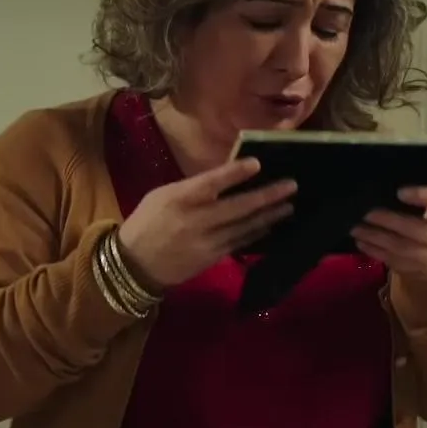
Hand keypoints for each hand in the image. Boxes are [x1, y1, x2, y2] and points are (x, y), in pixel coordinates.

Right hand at [117, 158, 295, 289]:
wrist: (135, 265)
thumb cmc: (148, 222)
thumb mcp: (162, 196)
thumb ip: (193, 189)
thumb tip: (226, 178)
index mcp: (179, 199)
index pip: (211, 184)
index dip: (235, 173)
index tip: (257, 163)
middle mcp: (195, 220)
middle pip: (237, 207)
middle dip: (267, 196)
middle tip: (291, 185)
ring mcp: (206, 242)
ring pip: (245, 227)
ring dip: (270, 216)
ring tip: (289, 205)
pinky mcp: (212, 258)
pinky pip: (240, 243)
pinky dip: (257, 233)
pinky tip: (271, 225)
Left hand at [350, 186, 426, 279]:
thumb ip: (422, 202)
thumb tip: (385, 194)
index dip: (424, 196)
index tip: (400, 192)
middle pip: (419, 231)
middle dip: (390, 222)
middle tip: (367, 214)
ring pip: (403, 249)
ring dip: (376, 239)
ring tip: (357, 229)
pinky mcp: (420, 273)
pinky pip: (395, 262)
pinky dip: (375, 251)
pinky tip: (363, 242)